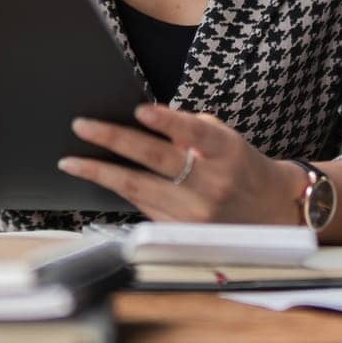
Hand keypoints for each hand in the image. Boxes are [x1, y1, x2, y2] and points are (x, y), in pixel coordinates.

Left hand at [58, 103, 303, 224]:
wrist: (270, 210)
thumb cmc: (240, 165)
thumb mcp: (225, 139)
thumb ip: (190, 130)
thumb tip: (144, 121)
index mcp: (226, 152)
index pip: (196, 134)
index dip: (168, 122)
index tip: (141, 111)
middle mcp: (213, 184)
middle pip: (157, 160)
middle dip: (114, 141)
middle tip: (82, 126)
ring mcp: (196, 213)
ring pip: (139, 188)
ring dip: (100, 173)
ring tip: (71, 161)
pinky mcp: (183, 231)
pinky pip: (142, 205)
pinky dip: (118, 190)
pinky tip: (97, 178)